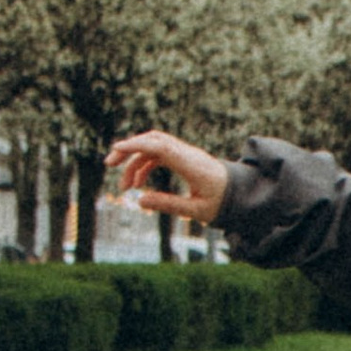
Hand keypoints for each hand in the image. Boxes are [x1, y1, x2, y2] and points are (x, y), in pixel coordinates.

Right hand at [107, 129, 231, 228]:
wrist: (240, 193)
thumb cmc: (221, 203)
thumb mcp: (196, 210)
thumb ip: (169, 205)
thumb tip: (139, 201)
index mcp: (191, 164)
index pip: (160, 146)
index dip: (137, 144)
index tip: (116, 149)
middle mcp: (187, 154)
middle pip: (153, 140)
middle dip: (129, 149)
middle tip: (110, 165)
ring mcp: (185, 154)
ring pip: (154, 147)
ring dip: (135, 162)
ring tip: (124, 187)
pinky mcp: (183, 158)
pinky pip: (159, 155)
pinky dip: (145, 166)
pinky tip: (138, 185)